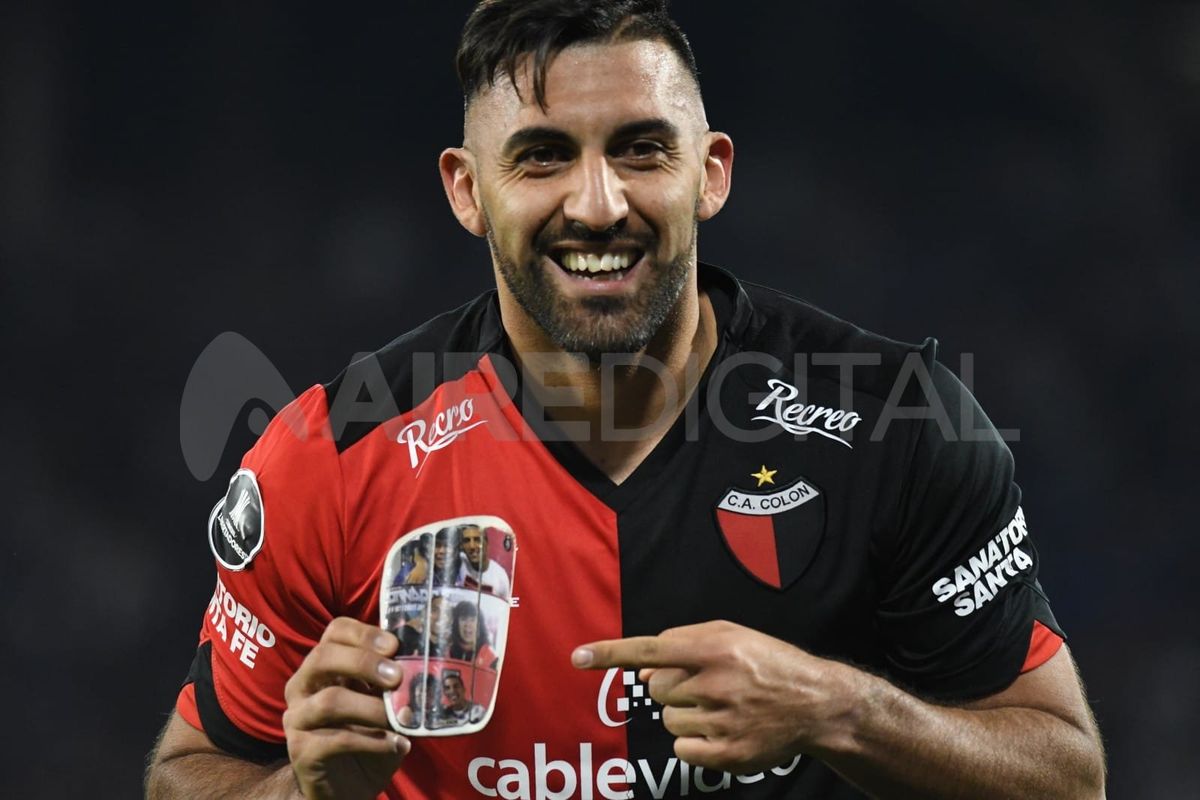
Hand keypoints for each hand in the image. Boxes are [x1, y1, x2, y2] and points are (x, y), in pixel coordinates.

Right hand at [283, 617, 410, 799]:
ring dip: (372, 708)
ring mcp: (298, 719)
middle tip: (397, 676)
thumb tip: (425, 667)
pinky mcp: (302, 751)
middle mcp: (303, 686)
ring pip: (329, 701)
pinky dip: (373, 741)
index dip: (364, 634)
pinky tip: (398, 744)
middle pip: (322, 657)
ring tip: (402, 718)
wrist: (346, 785)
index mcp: (323, 665)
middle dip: (363, 662)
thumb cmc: (367, 734)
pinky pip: (337, 741)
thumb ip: (394, 683)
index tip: (395, 644)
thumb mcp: (383, 703)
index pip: (335, 632)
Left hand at [572, 620, 857, 772]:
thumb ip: (686, 640)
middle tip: (707, 686)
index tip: (577, 657)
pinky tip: (722, 731)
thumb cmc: (767, 662)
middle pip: (655, 690)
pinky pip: (682, 750)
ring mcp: (723, 720)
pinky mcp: (728, 754)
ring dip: (685, 715)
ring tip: (721, 708)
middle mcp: (716, 682)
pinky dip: (694, 743)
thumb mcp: (732, 634)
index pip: (651, 649)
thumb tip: (644, 667)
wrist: (816, 703)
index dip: (610, 653)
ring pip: (668, 721)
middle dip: (672, 688)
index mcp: (715, 647)